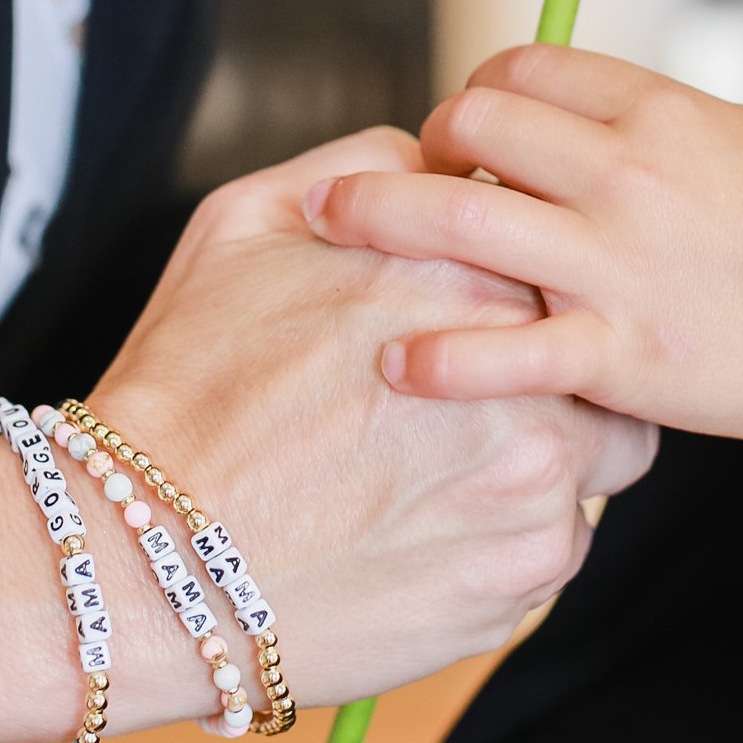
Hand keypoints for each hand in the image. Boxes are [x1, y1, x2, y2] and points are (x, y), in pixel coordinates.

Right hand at [90, 125, 656, 710]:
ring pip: (594, 453)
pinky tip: (421, 530)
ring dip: (539, 452)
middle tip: (473, 393)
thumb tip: (440, 160)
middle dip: (550, 364)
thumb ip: (368, 165)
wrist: (148, 562)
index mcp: (466, 273)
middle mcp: (524, 376)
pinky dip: (507, 535)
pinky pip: (555, 544)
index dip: (517, 280)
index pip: (555, 246)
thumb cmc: (188, 392)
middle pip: (595, 351)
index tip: (479, 307)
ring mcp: (535, 488)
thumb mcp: (246, 222)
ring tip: (440, 470)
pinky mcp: (522, 582)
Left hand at [301, 50, 742, 460]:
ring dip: (377, 218)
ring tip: (327, 223)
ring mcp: (616, 267)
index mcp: (657, 110)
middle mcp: (626, 174)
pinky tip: (395, 361)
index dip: (473, 92)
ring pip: (460, 224)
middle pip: (473, 127)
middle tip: (405, 177)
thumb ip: (652, 113)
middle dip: (423, 146)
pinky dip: (440, 358)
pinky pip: (504, 353)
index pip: (519, 69)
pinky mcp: (620, 358)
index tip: (465, 126)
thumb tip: (582, 92)